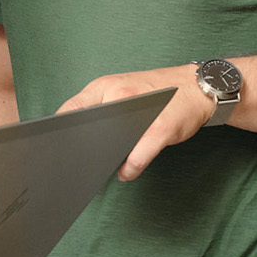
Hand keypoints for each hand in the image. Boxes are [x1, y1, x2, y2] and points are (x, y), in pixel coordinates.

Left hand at [56, 65, 216, 180]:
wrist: (198, 86)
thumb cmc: (159, 92)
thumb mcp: (124, 89)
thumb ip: (102, 108)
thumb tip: (79, 138)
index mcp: (106, 85)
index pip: (70, 108)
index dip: (61, 132)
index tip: (58, 149)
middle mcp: (119, 94)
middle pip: (88, 129)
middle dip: (85, 150)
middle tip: (85, 162)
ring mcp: (139, 112)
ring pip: (111, 146)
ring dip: (107, 160)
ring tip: (108, 164)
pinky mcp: (158, 130)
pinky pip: (135, 159)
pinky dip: (129, 169)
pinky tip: (127, 171)